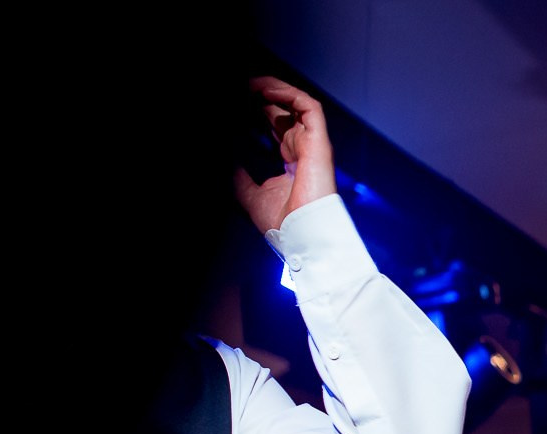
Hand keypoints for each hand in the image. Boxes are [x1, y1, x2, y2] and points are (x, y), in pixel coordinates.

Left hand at [233, 76, 336, 233]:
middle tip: (239, 87)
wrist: (303, 237)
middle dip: (260, 95)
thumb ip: (238, 175)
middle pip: (283, 110)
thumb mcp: (249, 195)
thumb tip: (227, 158)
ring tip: (249, 83)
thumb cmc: (284, 225)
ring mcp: (313, 145)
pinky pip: (308, 106)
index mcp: (292, 161)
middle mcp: (303, 150)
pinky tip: (264, 90)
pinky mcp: (319, 143)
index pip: (275, 125)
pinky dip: (287, 93)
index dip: (256, 109)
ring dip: (272, 89)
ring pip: (296, 103)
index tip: (236, 102)